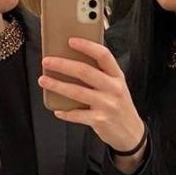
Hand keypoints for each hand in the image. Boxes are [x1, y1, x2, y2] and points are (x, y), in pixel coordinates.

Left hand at [38, 38, 145, 154]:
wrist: (131, 134)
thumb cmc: (120, 107)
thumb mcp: (117, 87)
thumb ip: (102, 75)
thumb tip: (73, 62)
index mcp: (117, 77)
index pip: (103, 55)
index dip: (87, 46)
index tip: (70, 41)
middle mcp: (114, 89)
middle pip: (85, 71)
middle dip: (62, 65)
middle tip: (47, 62)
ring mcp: (107, 105)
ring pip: (77, 91)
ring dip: (57, 85)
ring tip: (44, 80)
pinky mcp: (100, 120)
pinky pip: (77, 114)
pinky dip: (65, 112)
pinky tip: (57, 110)